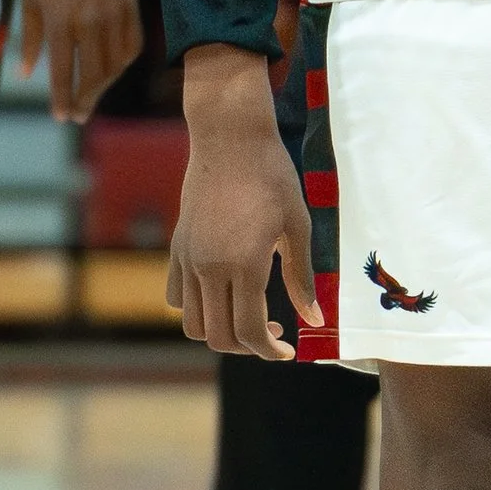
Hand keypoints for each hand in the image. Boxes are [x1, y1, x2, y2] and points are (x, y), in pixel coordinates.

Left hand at [20, 0, 141, 119]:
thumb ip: (31, 39)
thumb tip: (26, 75)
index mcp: (60, 19)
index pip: (63, 71)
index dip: (62, 98)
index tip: (61, 117)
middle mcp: (89, 19)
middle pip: (93, 74)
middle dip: (85, 100)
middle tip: (78, 116)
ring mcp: (113, 12)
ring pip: (115, 63)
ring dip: (104, 86)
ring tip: (92, 95)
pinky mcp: (130, 4)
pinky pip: (132, 44)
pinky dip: (124, 63)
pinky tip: (114, 70)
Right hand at [167, 44, 321, 360]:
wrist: (230, 138)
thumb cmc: (272, 176)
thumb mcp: (298, 226)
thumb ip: (302, 277)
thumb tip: (315, 319)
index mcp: (244, 264)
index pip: (250, 331)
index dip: (270, 351)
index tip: (288, 351)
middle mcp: (209, 267)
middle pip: (219, 337)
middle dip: (248, 347)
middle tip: (275, 334)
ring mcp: (187, 258)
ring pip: (192, 323)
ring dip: (220, 332)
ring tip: (248, 317)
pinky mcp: (176, 247)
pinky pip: (175, 297)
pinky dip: (196, 309)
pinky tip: (223, 294)